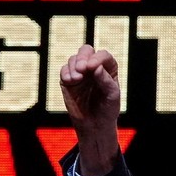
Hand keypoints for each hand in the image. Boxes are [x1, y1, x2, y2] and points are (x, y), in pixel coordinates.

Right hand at [60, 45, 121, 175]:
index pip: (103, 55)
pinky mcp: (68, 80)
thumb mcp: (112, 96)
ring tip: (77, 79)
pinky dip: (66, 73)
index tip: (92, 67)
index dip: (97, 58)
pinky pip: (64, 70)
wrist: (95, 125)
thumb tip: (96, 67)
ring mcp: (80, 73)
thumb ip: (105, 80)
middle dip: (83, 57)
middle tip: (82, 68)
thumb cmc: (108, 109)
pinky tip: (70, 80)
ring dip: (74, 66)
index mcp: (108, 68)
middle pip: (86, 51)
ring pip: (73, 59)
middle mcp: (93, 67)